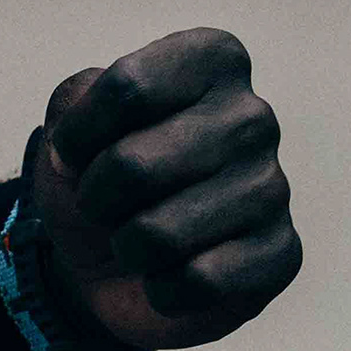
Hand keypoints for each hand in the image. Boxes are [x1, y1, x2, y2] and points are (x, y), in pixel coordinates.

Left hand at [18, 28, 300, 350]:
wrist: (108, 265)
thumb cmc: (98, 178)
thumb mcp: (68, 121)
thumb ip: (73, 104)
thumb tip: (85, 152)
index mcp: (210, 61)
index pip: (128, 88)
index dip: (77, 136)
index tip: (73, 155)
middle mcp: (252, 116)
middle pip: (133, 166)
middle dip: (95, 200)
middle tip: (107, 206)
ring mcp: (274, 186)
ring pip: (157, 235)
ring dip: (127, 248)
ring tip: (141, 239)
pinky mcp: (282, 254)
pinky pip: (197, 283)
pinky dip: (162, 290)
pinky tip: (173, 274)